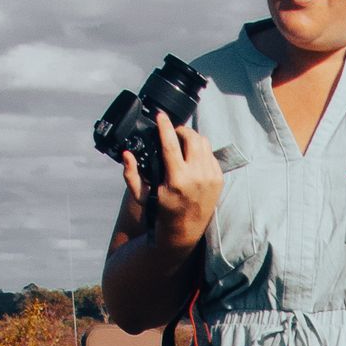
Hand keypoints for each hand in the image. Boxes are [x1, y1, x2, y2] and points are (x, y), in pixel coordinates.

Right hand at [122, 112, 221, 250]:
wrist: (186, 229)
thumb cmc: (161, 210)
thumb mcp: (141, 195)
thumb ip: (130, 174)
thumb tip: (126, 154)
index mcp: (177, 180)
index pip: (171, 144)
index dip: (165, 126)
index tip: (160, 115)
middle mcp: (197, 177)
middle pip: (191, 138)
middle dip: (181, 130)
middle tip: (172, 131)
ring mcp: (210, 177)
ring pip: (204, 143)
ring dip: (192, 138)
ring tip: (182, 142)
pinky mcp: (218, 179)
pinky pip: (211, 154)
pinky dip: (201, 150)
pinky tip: (192, 156)